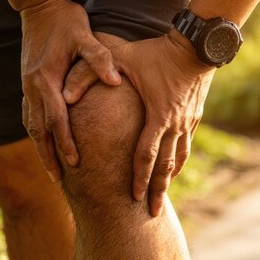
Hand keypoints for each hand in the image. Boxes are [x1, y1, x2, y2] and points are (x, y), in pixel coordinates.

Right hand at [20, 0, 121, 182]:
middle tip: (60, 181)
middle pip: (39, 130)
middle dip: (49, 156)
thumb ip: (100, 58)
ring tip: (53, 171)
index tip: (75, 161)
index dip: (65, 141)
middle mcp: (32, 86)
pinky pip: (29, 115)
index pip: (56, 118)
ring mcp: (27, 86)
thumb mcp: (86, 36)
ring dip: (41, 148)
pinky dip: (37, 133)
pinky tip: (46, 145)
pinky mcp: (28, 83)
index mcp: (46, 79)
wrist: (39, 6)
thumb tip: (116, 81)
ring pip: (31, 125)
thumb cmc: (66, 20)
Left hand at [63, 30, 214, 215]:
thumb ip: (89, 73)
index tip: (134, 197)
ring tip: (162, 198)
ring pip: (179, 158)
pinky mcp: (194, 116)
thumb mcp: (121, 58)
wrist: (196, 46)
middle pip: (166, 165)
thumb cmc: (156, 51)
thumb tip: (63, 94)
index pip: (146, 154)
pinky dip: (179, 162)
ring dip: (169, 180)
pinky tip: (174, 170)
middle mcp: (175, 124)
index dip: (139, 177)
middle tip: (153, 214)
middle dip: (158, 191)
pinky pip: (186, 145)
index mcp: (158, 115)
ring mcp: (187, 122)